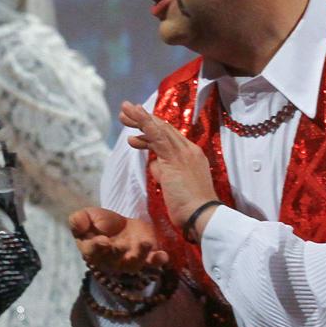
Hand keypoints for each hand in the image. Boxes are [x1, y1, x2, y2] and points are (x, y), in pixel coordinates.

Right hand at [68, 206, 169, 277]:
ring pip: (134, 263)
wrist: (121, 225)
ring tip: (145, 243)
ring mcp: (130, 260)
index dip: (97, 248)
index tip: (103, 241)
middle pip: (114, 260)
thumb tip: (77, 224)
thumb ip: (79, 221)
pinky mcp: (147, 256)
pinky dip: (158, 261)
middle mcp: (111, 260)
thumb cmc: (100, 223)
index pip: (92, 252)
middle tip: (121, 245)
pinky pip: (152, 262)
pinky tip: (163, 256)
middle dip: (119, 253)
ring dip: (140, 255)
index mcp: (93, 251)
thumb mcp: (87, 216)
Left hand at [120, 100, 216, 233]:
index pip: (169, 136)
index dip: (152, 128)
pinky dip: (145, 123)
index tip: (138, 125)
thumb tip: (154, 165)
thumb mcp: (173, 184)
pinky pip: (157, 136)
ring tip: (124, 111)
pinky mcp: (174, 158)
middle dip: (143, 119)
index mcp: (191, 155)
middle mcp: (188, 149)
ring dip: (140, 118)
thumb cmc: (189, 206)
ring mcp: (182, 152)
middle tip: (126, 111)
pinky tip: (134, 116)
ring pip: (159, 129)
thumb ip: (164, 172)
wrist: (201, 215)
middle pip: (163, 128)